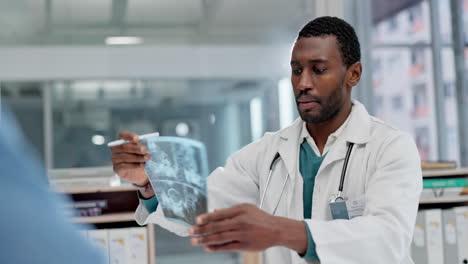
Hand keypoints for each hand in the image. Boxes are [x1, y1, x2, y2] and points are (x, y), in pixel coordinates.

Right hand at [111, 131, 152, 196]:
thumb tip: (149, 143)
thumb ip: (143, 146)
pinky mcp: (116, 169)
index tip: (137, 138)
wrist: (140, 174)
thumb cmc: (141, 158)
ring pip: (125, 157)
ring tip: (147, 158)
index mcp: (122, 141)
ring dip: (137, 157)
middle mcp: (116, 149)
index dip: (129, 136)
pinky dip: (134, 165)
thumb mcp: (143, 151)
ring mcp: (115, 159)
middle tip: (145, 150)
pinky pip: (124, 166)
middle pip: (124, 147)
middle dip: (136, 148)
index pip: (122, 135)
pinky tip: (142, 165)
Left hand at [188, 203, 307, 253]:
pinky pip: (227, 247)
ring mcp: (242, 234)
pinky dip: (216, 247)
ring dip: (205, 240)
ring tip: (195, 241)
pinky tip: (207, 247)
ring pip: (220, 237)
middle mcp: (240, 222)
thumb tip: (213, 212)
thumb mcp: (246, 208)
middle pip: (217, 226)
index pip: (219, 214)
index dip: (206, 217)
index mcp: (240, 211)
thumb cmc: (260, 218)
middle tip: (190, 232)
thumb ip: (230, 211)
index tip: (196, 220)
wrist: (276, 230)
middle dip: (201, 230)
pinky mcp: (245, 245)